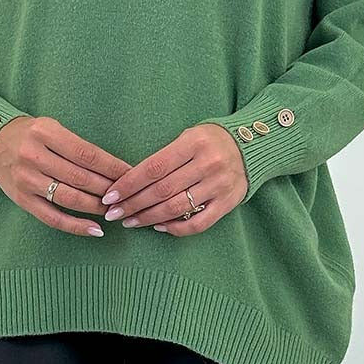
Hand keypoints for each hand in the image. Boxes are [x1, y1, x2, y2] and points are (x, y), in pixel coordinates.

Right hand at [0, 115, 131, 236]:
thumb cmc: (31, 134)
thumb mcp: (52, 127)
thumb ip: (78, 146)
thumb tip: (113, 169)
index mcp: (45, 133)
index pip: (87, 154)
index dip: (112, 167)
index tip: (131, 175)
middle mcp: (34, 156)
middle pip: (80, 177)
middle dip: (108, 188)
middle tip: (127, 195)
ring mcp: (26, 180)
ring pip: (69, 198)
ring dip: (96, 206)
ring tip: (114, 209)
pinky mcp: (22, 200)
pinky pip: (52, 217)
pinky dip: (76, 225)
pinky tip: (95, 229)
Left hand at [98, 123, 247, 234]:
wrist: (252, 146)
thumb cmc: (210, 141)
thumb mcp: (189, 136)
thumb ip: (165, 156)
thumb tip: (131, 181)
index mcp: (194, 143)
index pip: (154, 167)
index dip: (129, 183)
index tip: (110, 195)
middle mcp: (208, 164)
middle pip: (162, 190)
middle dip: (133, 204)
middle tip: (113, 213)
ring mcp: (219, 185)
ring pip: (176, 208)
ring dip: (148, 218)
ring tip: (130, 221)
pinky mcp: (228, 202)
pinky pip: (198, 223)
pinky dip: (176, 228)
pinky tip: (159, 226)